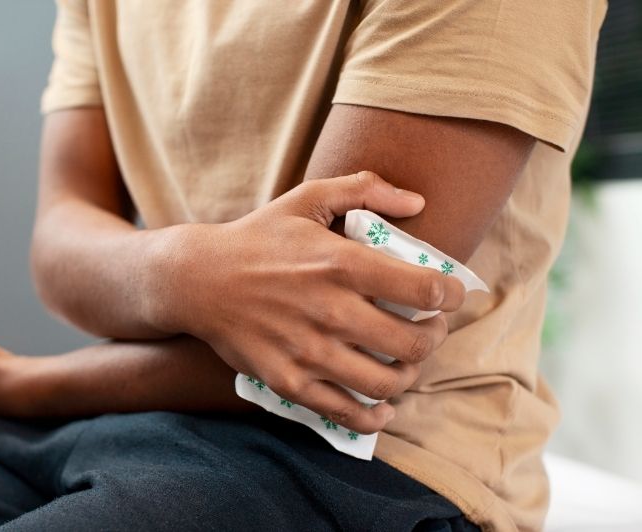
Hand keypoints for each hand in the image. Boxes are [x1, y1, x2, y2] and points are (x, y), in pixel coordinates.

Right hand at [153, 171, 465, 433]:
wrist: (198, 280)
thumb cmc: (258, 238)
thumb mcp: (306, 199)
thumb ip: (363, 189)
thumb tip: (417, 200)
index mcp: (341, 263)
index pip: (425, 290)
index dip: (451, 295)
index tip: (450, 295)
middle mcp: (330, 310)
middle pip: (414, 343)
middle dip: (435, 337)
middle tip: (430, 328)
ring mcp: (309, 351)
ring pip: (387, 382)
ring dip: (410, 375)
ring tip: (406, 362)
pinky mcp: (288, 381)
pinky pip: (346, 411)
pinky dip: (374, 415)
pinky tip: (382, 404)